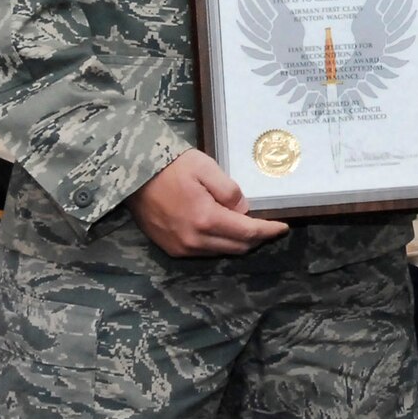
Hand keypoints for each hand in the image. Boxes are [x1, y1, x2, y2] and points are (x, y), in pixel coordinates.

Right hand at [128, 148, 289, 256]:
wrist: (134, 175)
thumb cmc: (172, 167)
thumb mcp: (207, 168)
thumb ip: (229, 191)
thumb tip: (245, 209)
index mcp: (206, 219)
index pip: (248, 232)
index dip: (269, 231)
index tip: (283, 227)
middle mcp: (194, 240)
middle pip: (237, 247)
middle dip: (257, 238)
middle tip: (268, 225)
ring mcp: (181, 247)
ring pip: (221, 251)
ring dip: (238, 242)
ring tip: (247, 226)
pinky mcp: (171, 248)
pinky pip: (204, 252)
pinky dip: (219, 243)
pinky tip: (223, 230)